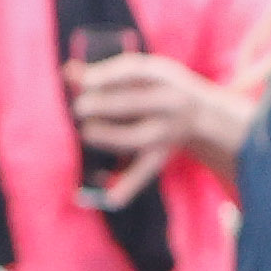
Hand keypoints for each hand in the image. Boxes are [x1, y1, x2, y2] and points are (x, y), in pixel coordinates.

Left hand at [66, 44, 249, 176]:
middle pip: (131, 104)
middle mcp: (169, 105)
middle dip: (101, 105)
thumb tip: (67, 72)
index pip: (131, 72)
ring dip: (106, 136)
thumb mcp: (141, 73)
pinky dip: (128, 186)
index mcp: (163, 78)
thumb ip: (104, 73)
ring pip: (134, 138)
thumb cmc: (158, 87)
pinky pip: (144, 172)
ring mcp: (166, 133)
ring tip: (87, 132)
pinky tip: (111, 199)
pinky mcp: (160, 157)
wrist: (203, 116)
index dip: (103, 77)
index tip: (79, 80)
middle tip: (79, 107)